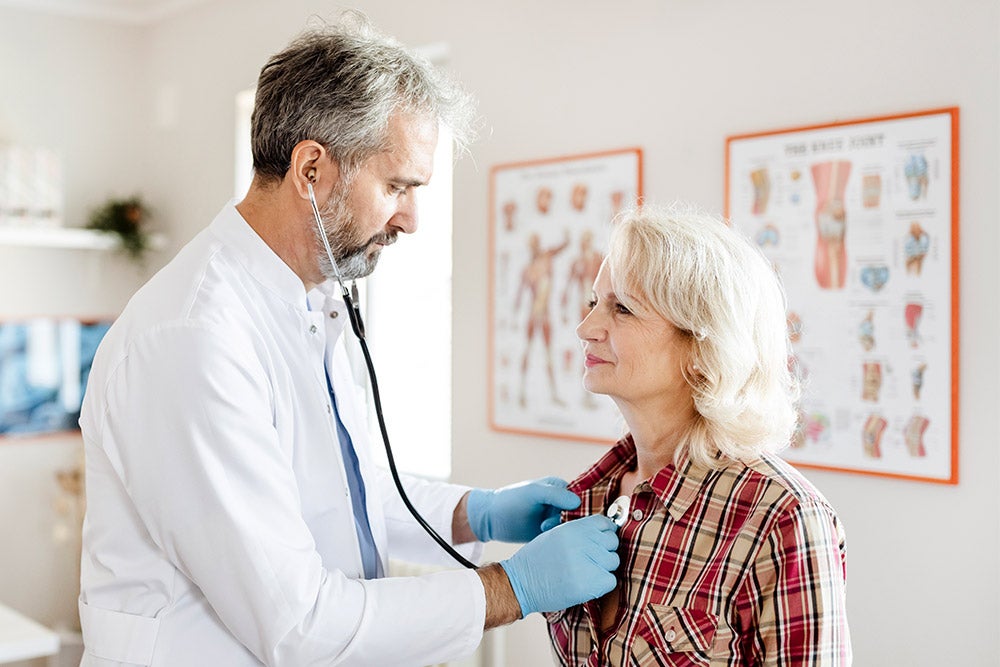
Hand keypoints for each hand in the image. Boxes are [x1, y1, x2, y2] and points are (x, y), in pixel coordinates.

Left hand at [467, 477, 580, 542]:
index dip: (579, 508)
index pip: (581, 498)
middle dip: (569, 521)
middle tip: (548, 523)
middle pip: (578, 515)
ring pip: (570, 528)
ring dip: (561, 530)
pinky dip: (557, 539)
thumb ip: (555, 495)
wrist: (491, 519)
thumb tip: (577, 502)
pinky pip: (561, 538)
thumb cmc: (510, 500)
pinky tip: (545, 538)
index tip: (566, 515)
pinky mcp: (549, 533)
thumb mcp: (533, 493)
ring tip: (542, 528)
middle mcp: (560, 503)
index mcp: (559, 488)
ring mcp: (555, 518)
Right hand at [499, 514, 618, 616]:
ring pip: (613, 561)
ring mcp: (587, 564)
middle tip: (589, 559)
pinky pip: (610, 581)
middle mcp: (581, 543)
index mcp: (572, 528)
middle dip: (604, 550)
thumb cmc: (536, 560)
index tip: (599, 540)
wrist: (520, 584)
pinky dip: (602, 584)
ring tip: (585, 572)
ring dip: (603, 567)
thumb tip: (605, 531)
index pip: (604, 523)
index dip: (604, 532)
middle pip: (612, 542)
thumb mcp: (555, 534)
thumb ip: (579, 531)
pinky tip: (586, 583)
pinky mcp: (590, 584)